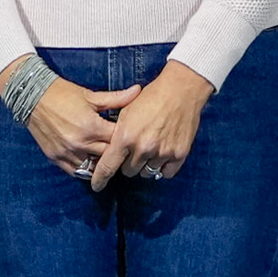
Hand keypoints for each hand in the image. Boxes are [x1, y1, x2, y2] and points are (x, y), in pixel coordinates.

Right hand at [2, 67, 141, 178]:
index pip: (118, 140)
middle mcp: (80, 143)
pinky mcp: (55, 157)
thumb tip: (137, 91)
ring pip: (93, 168)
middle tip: (122, 149)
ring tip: (107, 158)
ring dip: (100, 163)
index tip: (130, 135)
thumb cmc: (63, 94)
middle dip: (116, 153)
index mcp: (92, 126)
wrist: (32, 96)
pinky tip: (90, 162)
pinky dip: (85, 168)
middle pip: (108, 156)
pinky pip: (75, 171)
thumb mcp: (91, 95)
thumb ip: (116, 98)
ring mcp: (67, 152)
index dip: (127, 138)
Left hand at [88, 61, 213, 190]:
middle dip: (128, 163)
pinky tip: (162, 154)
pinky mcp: (179, 154)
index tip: (96, 186)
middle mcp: (143, 148)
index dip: (100, 179)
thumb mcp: (125, 112)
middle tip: (134, 149)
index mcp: (125, 137)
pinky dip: (162, 167)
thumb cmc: (151, 98)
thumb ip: (116, 134)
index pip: (108, 166)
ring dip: (145, 165)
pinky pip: (166, 173)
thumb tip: (108, 152)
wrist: (181, 90)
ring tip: (150, 148)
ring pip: (147, 173)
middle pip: (128, 171)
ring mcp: (162, 152)